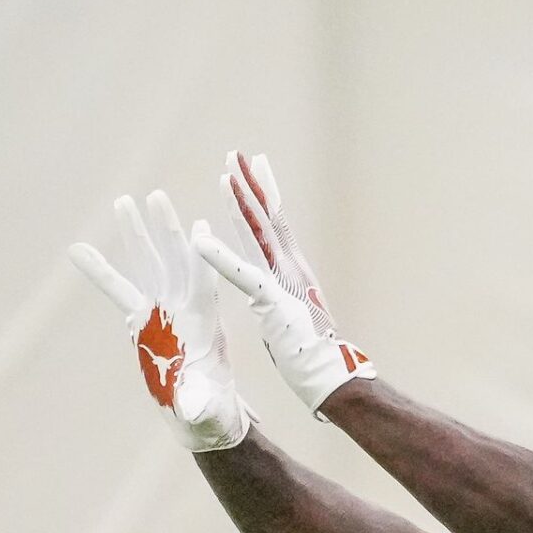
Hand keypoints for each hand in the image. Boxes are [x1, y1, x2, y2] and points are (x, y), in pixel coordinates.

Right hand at [69, 190, 254, 451]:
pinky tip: (77, 249)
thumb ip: (198, 402)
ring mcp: (162, 311)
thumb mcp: (206, 409)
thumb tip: (192, 407)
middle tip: (154, 197)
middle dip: (163, 230)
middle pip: (173, 261)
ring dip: (135, 236)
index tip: (199, 227)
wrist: (202, 417)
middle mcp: (183, 310)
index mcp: (205, 324)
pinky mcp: (143, 320)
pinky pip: (118, 290)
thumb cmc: (212, 413)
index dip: (201, 256)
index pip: (203, 283)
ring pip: (147, 266)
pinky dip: (99, 271)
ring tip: (123, 202)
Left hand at [193, 151, 375, 413]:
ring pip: (259, 234)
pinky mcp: (273, 303)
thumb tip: (274, 295)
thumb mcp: (294, 319)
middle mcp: (292, 269)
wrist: (333, 378)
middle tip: (237, 154)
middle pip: (267, 218)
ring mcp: (284, 283)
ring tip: (225, 172)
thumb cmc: (314, 356)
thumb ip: (282, 301)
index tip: (252, 169)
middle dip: (251, 184)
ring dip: (239, 203)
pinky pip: (242, 276)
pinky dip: (220, 257)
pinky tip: (198, 240)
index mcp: (293, 272)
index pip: (274, 226)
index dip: (261, 197)